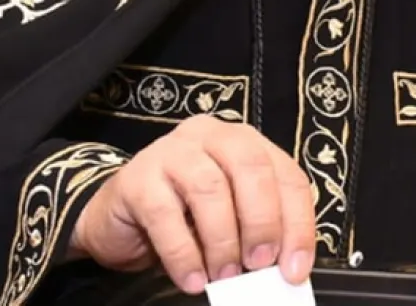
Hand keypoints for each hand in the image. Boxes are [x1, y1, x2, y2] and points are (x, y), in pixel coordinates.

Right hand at [69, 115, 316, 294]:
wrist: (118, 218)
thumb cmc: (183, 217)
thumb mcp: (229, 219)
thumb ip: (256, 232)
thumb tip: (284, 270)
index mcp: (244, 143)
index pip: (286, 176)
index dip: (297, 224)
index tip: (295, 269)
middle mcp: (211, 136)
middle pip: (251, 168)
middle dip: (262, 222)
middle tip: (260, 265)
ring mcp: (172, 151)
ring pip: (209, 188)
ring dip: (223, 240)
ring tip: (225, 276)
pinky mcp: (137, 177)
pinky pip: (165, 214)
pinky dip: (183, 254)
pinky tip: (192, 279)